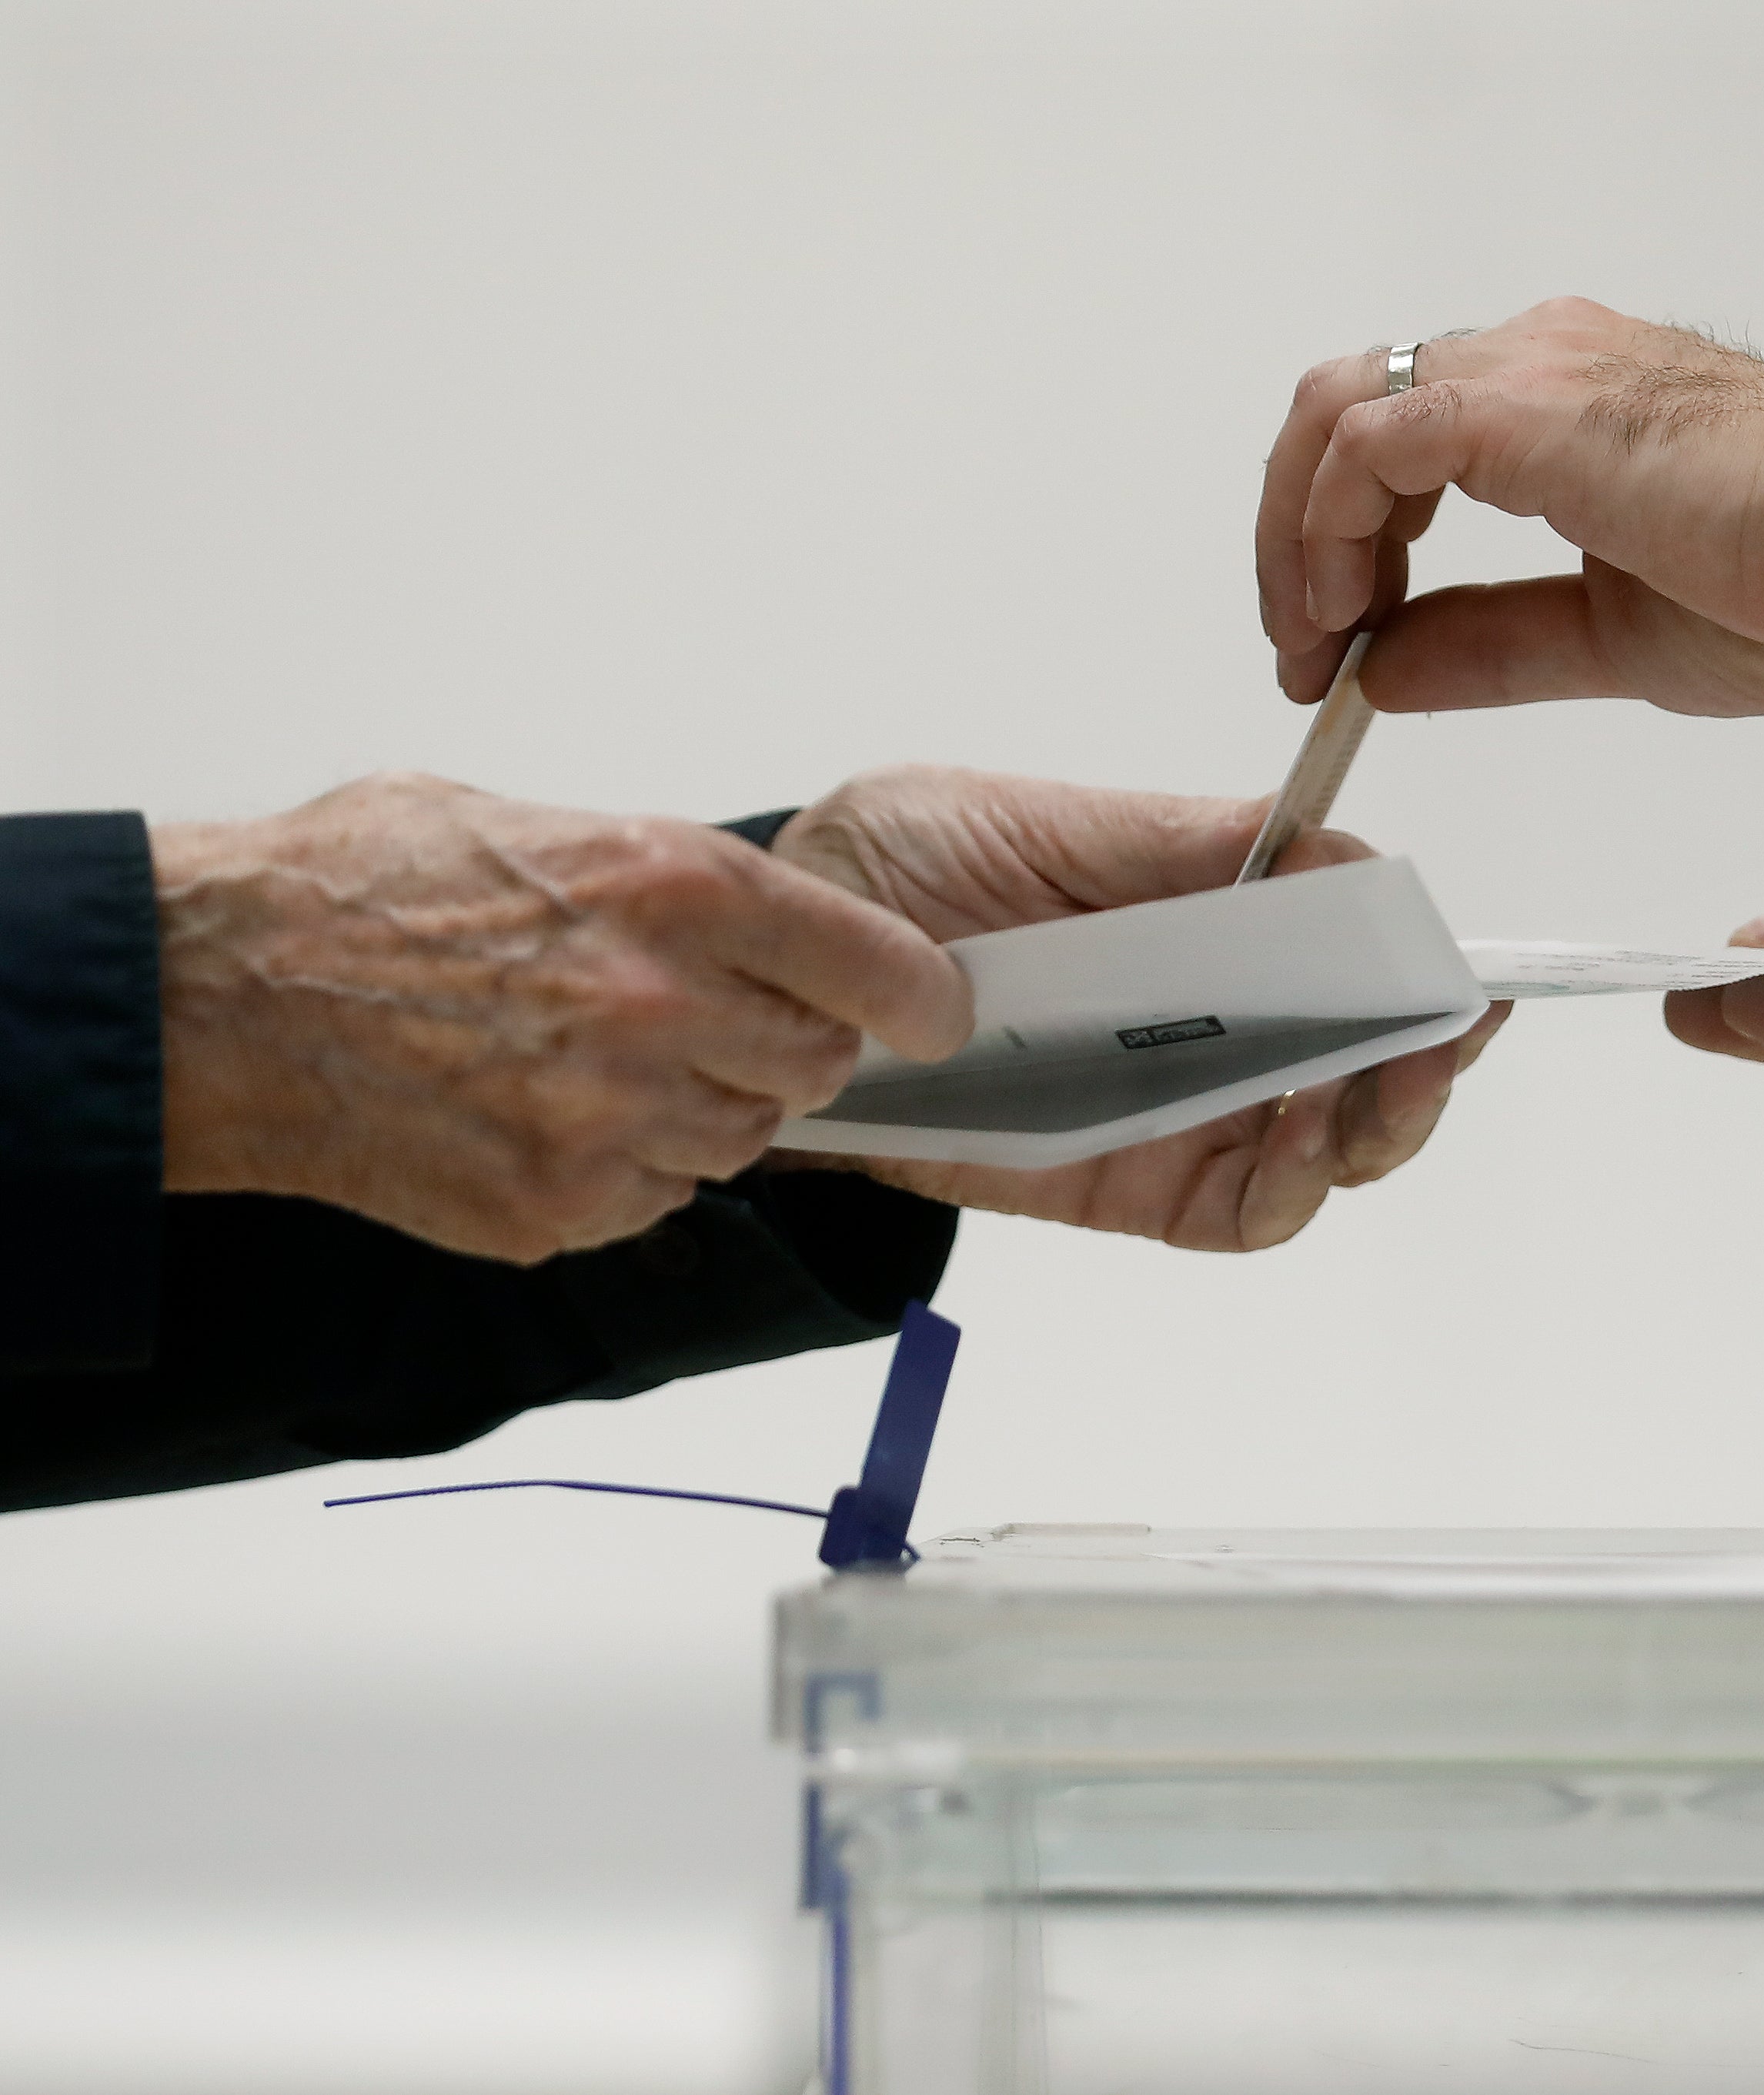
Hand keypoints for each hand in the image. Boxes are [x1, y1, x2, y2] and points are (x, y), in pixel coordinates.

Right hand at [155, 773, 972, 1262]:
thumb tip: (759, 924)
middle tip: (717, 1023)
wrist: (220, 998)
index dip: (915, 997)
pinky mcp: (564, 1204)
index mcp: (674, 889)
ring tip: (603, 1061)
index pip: (878, 966)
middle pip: (817, 1064)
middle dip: (786, 1047)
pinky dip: (629, 1167)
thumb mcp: (544, 828)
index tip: (928, 1010)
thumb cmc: (361, 889)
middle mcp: (660, 1005)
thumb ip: (668, 883)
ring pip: (743, 1138)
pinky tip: (551, 1114)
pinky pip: (660, 1196)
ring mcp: (612, 1117)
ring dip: (704, 1108)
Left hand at [769, 766, 1507, 1249]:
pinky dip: (1286, 1190)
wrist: (777, 976)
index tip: (1463, 958)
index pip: (1352, 942)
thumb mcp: (1036, 822)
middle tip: (1446, 1033)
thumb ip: (1176, 843)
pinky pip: (1237, 1211)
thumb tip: (1326, 848)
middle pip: (1366, 1056)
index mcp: (1212, 917)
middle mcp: (1218, 1020)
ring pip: (1325, 1144)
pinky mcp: (1130, 1185)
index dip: (1420, 957)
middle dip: (1425, 1051)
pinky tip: (1294, 1152)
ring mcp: (1182, 1108)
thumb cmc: (895, 875)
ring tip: (1377, 1094)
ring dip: (1374, 1125)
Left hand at [1257, 298, 1763, 719]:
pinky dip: (1330, 524)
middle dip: (1300, 540)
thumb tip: (1385, 670)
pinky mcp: (1520, 406)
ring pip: (1336, 413)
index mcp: (1566, 410)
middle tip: (1302, 654)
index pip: (1402, 449)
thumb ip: (1491, 646)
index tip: (1339, 651)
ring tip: (1312, 639)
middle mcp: (1535, 365)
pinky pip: (1366, 439)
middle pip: (1347, 414)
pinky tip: (1346, 609)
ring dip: (1300, 534)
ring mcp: (1526, 373)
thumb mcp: (1609, 642)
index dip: (1345, 551)